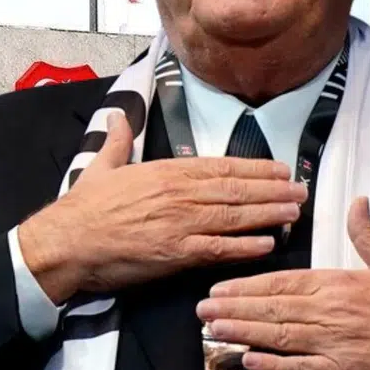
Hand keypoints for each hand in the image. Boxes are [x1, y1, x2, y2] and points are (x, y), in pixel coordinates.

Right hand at [18, 111, 306, 304]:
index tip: (278, 168)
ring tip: (294, 212)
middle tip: (301, 190)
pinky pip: (219, 249)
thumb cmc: (84, 207)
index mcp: (165, 171)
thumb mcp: (103, 165)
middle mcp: (179, 194)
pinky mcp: (176, 253)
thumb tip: (120, 115)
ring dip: (268, 214)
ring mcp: (180, 224)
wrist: (67, 242)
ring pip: (235, 216)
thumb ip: (119, 140)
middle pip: (235, 190)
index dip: (253, 168)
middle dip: (272, 189)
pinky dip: (246, 246)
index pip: (219, 167)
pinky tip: (268, 244)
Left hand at [195, 197, 369, 369]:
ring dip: (242, 333)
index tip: (221, 287)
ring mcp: (332, 344)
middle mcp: (329, 312)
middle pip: (272, 308)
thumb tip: (358, 200)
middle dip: (234, 308)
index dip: (248, 285)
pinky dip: (271, 365)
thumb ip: (365, 233)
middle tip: (202, 310)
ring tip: (213, 331)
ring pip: (278, 336)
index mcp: (337, 282)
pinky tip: (247, 360)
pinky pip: (297, 369)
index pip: (282, 281)